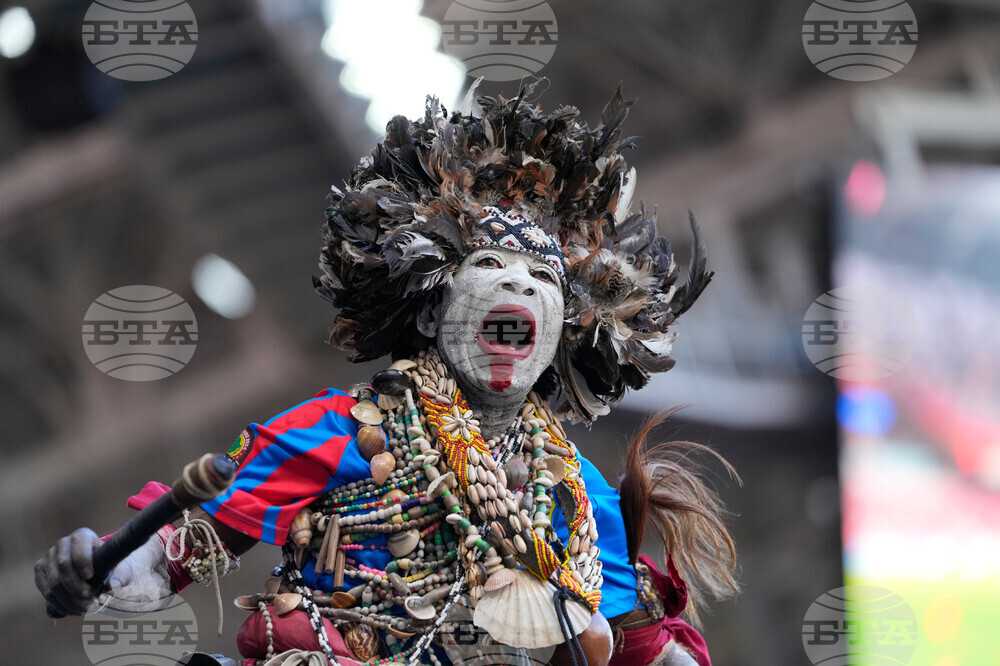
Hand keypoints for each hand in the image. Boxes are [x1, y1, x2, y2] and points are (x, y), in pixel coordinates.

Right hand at [35, 528, 168, 616]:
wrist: (91, 568)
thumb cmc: (107, 565)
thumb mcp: (118, 568)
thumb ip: (120, 576)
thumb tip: (113, 587)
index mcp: (82, 536)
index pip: (79, 546)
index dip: (83, 562)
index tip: (91, 577)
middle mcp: (62, 544)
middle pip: (63, 566)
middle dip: (77, 587)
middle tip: (90, 601)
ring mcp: (48, 557)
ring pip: (54, 582)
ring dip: (69, 600)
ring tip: (84, 609)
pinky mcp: (39, 572)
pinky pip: (46, 592)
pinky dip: (59, 604)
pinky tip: (73, 610)